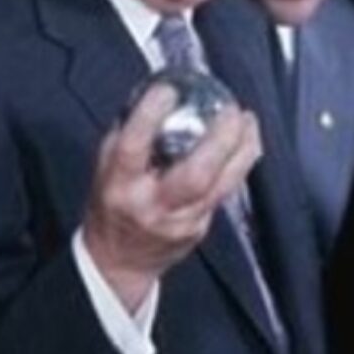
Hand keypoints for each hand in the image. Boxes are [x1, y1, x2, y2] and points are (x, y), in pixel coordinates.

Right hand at [81, 82, 262, 309]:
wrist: (119, 262)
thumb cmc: (112, 209)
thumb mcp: (104, 170)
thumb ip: (126, 137)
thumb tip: (150, 99)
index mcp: (120, 187)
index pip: (132, 149)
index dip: (148, 117)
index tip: (166, 91)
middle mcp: (152, 205)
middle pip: (194, 174)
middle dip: (219, 140)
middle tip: (230, 112)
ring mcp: (181, 220)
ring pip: (222, 186)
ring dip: (242, 150)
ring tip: (248, 122)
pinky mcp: (201, 228)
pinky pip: (225, 192)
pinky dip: (238, 165)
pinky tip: (245, 146)